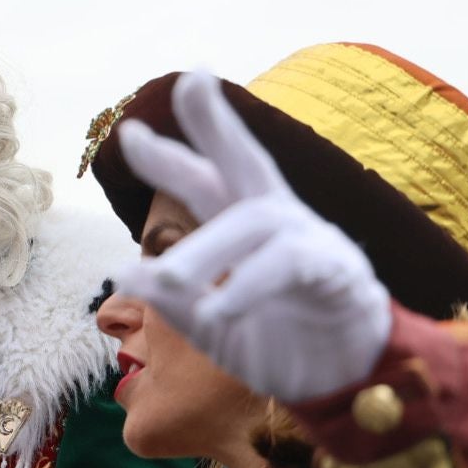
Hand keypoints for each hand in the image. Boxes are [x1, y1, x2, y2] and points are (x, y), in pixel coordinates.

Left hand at [114, 71, 391, 403]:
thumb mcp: (209, 325)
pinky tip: (218, 312)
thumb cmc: (278, 346)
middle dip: (217, 121)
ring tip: (168, 282)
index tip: (129, 130)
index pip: (207, 180)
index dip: (173, 154)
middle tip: (193, 78)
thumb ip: (172, 298)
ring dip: (204, 252)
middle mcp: (278, 220)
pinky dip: (248, 286)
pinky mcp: (338, 272)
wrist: (343, 389)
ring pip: (252, 222)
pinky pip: (288, 264)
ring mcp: (311, 239)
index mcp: (244, 228)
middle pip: (248, 158)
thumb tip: (124, 271)